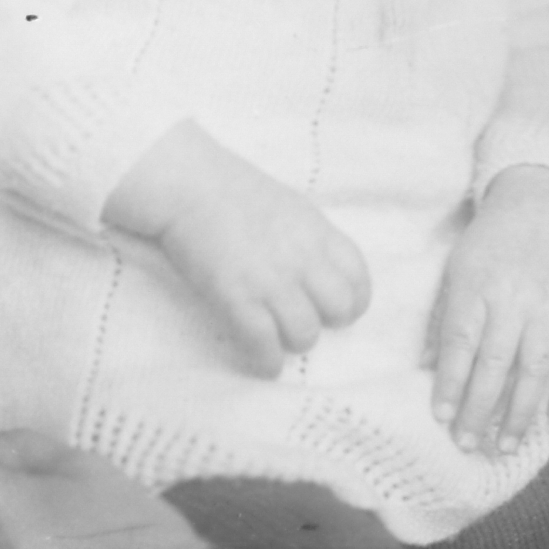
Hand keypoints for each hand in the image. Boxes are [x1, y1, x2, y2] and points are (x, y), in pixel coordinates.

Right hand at [102, 120, 370, 376]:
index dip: (353, 300)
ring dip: (294, 342)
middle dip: (327, 322)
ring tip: (280, 339)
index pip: (358, 276)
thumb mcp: (291, 208)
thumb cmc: (236, 193)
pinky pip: (264, 344)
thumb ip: (311, 240)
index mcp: (318, 231)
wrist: (190, 185)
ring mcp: (270, 278)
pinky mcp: (237, 297)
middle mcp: (302, 257)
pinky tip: (264, 363)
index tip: (337, 310)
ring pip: (305, 333)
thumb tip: (322, 274)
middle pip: (340, 309)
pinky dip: (267, 361)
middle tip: (306, 321)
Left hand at [429, 164, 548, 454]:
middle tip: (466, 443)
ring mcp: (548, 307)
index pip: (460, 341)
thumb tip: (428, 367)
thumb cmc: (491, 241)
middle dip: (479, 409)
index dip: (450, 382)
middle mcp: (513, 298)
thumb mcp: (457, 267)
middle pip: (495, 363)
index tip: (440, 416)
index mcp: (477, 285)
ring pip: (535, 368)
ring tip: (504, 445)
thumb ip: (444, 316)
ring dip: (520, 412)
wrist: (543, 204)